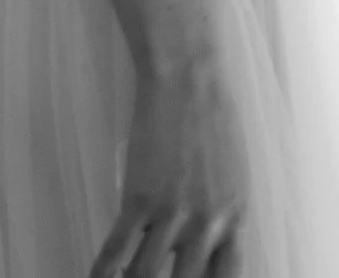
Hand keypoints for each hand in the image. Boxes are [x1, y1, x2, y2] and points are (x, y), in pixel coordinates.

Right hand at [92, 62, 250, 277]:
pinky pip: (117, 248)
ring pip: (147, 274)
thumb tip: (204, 244)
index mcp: (235, 219)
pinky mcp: (138, 198)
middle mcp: (206, 225)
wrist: (188, 80)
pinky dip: (104, 271)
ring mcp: (171, 213)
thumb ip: (224, 216)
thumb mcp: (234, 175)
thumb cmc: (215, 118)